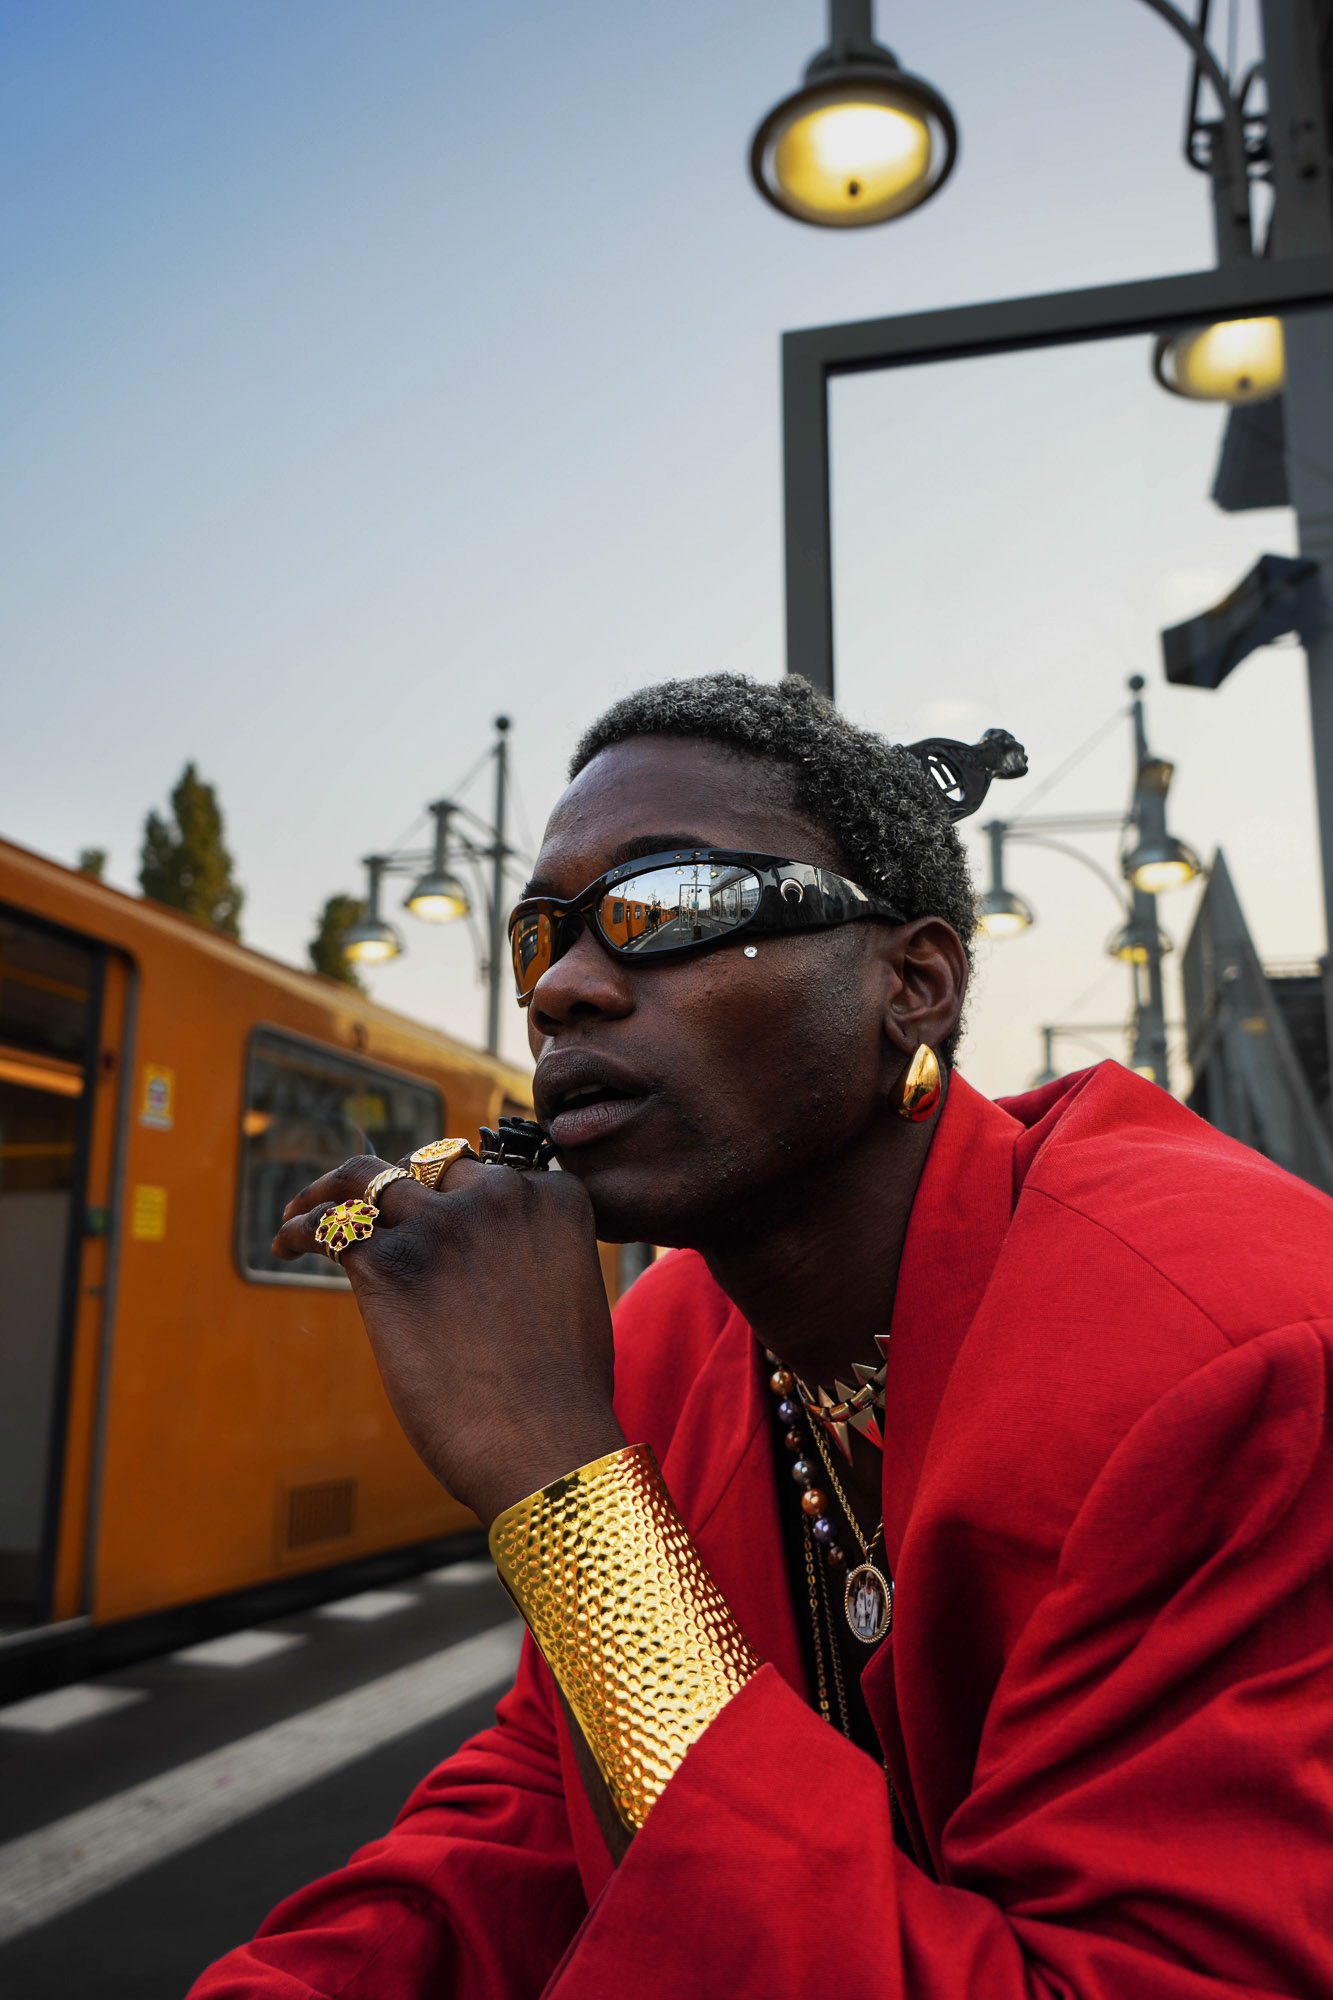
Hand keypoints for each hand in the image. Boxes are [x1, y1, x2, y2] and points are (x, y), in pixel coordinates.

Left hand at [273, 1157, 625, 1525]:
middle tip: (369, 1211)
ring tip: (301, 1206)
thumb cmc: (562, 1394)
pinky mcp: (388, 1262)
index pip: (488, 1173)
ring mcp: (441, 1223)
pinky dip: (300, 1228)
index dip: (453, 1193)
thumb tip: (498, 1264)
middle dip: (398, 1186)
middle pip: (428, 1167)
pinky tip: (284, 1245)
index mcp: (554, 1197)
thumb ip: (535, 1256)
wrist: (545, 1444)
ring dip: (330, 1189)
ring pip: (367, 1179)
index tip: (431, 1211)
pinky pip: (329, 1226)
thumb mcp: (570, 1293)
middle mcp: (498, 1194)